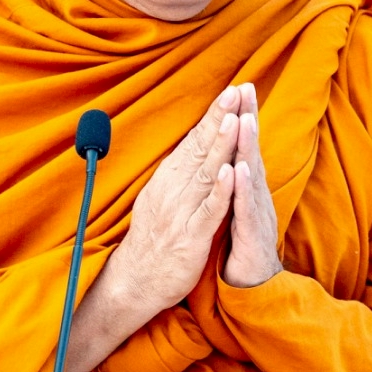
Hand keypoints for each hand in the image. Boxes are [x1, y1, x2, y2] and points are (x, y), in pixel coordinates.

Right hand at [104, 87, 243, 324]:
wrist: (135, 281)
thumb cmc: (153, 238)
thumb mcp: (161, 197)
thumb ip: (179, 172)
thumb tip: (193, 144)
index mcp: (168, 178)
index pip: (194, 139)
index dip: (213, 114)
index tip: (231, 91)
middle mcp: (173, 189)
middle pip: (200, 147)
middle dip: (219, 118)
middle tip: (235, 91)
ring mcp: (181, 211)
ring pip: (206, 173)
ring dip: (220, 145)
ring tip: (234, 119)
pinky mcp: (190, 235)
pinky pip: (208, 210)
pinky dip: (220, 190)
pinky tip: (232, 172)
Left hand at [222, 83, 281, 288]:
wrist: (251, 289)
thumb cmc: (241, 249)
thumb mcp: (236, 210)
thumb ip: (236, 184)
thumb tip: (233, 157)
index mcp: (247, 189)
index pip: (243, 147)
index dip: (242, 117)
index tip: (238, 88)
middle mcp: (255, 197)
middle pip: (252, 152)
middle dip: (249, 119)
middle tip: (247, 88)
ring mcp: (256, 215)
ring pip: (252, 176)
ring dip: (249, 147)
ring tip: (245, 119)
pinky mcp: (252, 236)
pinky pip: (246, 210)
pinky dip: (243, 189)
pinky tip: (240, 170)